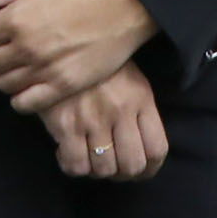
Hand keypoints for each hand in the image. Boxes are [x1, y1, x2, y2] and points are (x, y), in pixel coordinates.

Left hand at [0, 0, 157, 113]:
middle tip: (8, 50)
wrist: (126, 3)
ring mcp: (45, 69)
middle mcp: (26, 47)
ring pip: (4, 85)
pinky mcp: (63, 86)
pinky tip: (29, 85)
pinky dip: (20, 98)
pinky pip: (25, 104)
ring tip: (20, 65)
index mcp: (16, 17)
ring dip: (6, 77)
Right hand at [40, 61, 169, 180]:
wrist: (59, 44)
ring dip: (97, 170)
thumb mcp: (130, 78)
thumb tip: (142, 147)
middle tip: (112, 166)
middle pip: (132, 165)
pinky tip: (68, 152)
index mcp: (140, 97)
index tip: (141, 170)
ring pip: (104, 169)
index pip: (157, 149)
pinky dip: (73, 166)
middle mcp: (120, 110)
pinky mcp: (65, 124)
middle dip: (123, 174)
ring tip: (89, 157)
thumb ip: (139, 110)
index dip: (150, 168)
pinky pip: (76, 165)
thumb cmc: (98, 65)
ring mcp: (93, 119)